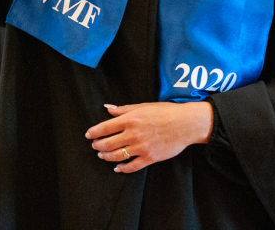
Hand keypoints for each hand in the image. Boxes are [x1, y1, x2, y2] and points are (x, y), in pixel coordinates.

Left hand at [86, 101, 212, 173]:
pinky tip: (117, 168)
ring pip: (117, 156)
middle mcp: (133, 134)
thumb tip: (108, 108)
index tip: (89, 134)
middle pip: (107, 143)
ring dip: (106, 156)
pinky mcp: (149, 158)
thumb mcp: (143, 106)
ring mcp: (141, 147)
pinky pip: (132, 166)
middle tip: (95, 145)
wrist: (185, 124)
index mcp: (130, 119)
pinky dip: (122, 169)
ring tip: (102, 155)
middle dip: (98, 145)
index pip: (105, 128)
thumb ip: (124, 109)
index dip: (94, 132)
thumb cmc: (166, 112)